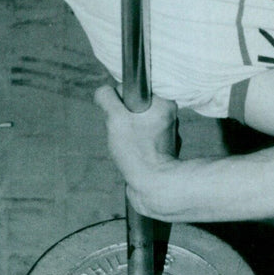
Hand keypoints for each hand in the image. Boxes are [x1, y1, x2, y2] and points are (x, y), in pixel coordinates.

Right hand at [94, 85, 178, 214]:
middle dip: (122, 118)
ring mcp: (167, 131)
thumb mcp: (115, 119)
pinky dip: (135, 143)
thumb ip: (106, 98)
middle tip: (124, 133)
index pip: (134, 88)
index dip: (120, 101)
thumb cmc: (137, 152)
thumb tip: (104, 92)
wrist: (155, 187)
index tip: (120, 116)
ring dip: (127, 131)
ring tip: (129, 146)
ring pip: (136, 122)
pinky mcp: (163, 146)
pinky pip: (142, 136)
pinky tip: (134, 155)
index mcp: (164, 102)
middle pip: (133, 105)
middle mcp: (170, 114)